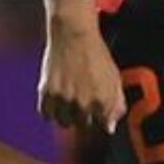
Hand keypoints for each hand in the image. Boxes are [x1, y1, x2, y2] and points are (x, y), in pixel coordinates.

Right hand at [38, 16, 125, 131]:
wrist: (74, 36)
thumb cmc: (96, 55)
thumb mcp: (114, 78)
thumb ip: (116, 104)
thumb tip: (110, 127)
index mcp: (103, 100)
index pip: (102, 126)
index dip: (100, 119)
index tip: (97, 114)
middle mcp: (83, 103)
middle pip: (82, 126)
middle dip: (84, 117)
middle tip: (82, 101)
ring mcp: (64, 99)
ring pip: (63, 122)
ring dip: (67, 116)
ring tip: (70, 100)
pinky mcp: (47, 93)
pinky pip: (46, 114)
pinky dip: (51, 111)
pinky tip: (57, 100)